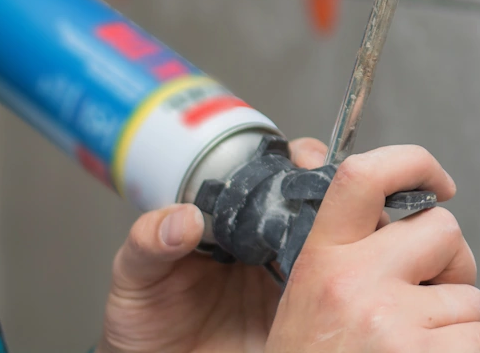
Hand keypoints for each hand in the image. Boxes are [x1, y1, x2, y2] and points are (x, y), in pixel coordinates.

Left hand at [97, 138, 332, 352]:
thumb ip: (148, 241)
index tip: (304, 160)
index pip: (274, 174)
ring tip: (337, 236)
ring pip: (333, 239)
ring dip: (343, 233)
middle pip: (316, 200)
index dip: (296, 160)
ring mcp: (290, 274)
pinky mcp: (303, 310)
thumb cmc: (147, 319)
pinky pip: (332, 289)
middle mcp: (268, 239)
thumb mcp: (135, 276)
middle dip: (332, 192)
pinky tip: (337, 276)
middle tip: (330, 198)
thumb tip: (182, 218)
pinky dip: (342, 279)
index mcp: (232, 218)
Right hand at [266, 145, 479, 351]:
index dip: (413, 162)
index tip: (438, 182)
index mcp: (322, 262)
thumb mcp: (309, 302)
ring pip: (470, 298)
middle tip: (422, 303)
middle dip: (449, 266)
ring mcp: (392, 326)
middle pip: (445, 232)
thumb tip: (408, 213)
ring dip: (455, 325)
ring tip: (410, 352)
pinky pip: (479, 341)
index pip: (365, 177)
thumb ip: (352, 256)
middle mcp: (355, 285)